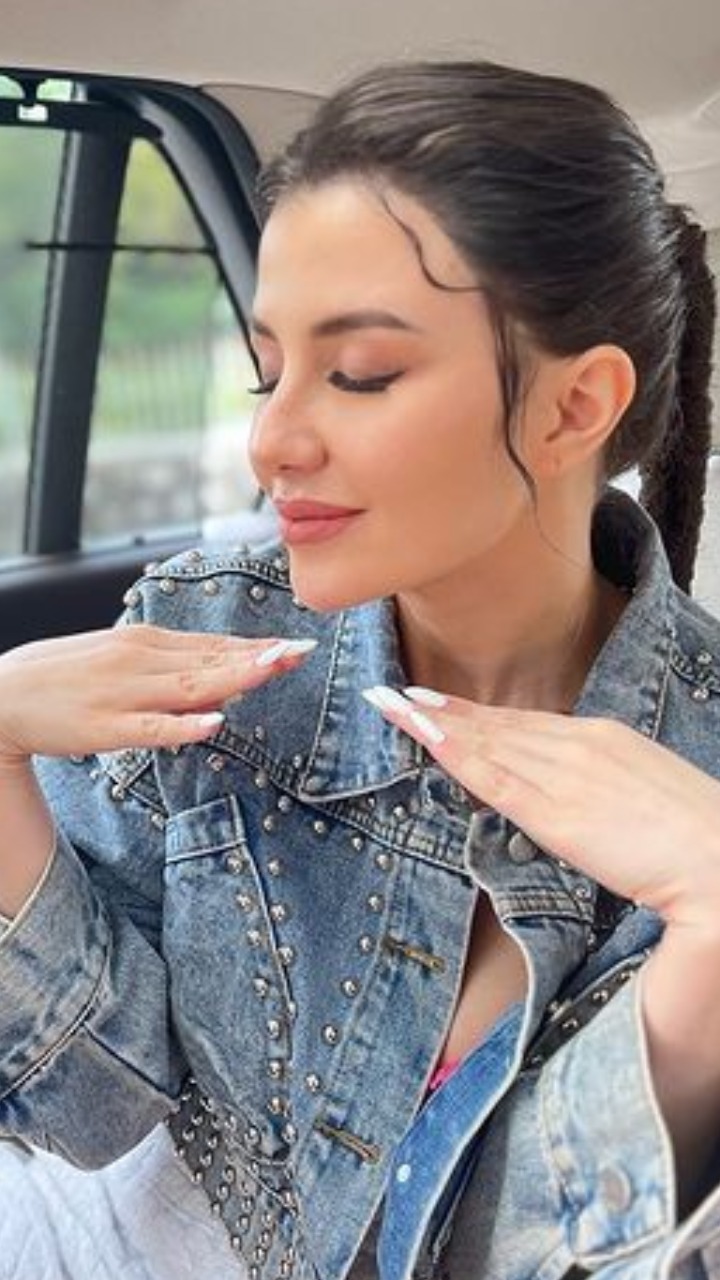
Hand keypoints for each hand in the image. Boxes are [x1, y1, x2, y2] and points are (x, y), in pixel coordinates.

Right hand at [0, 626, 315, 761]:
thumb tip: (224, 686)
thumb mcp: (121, 664)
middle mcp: (138, 660)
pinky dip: (183, 725)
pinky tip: (213, 723)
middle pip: (210, 660)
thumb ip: (172, 673)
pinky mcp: (104, 727)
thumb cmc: (66, 679)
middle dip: (259, 657)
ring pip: (188, 687)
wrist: (2, 696)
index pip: (212, 645)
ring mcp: (122, 693)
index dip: (255, 646)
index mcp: (145, 643)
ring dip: (234, 677)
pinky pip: (151, 728)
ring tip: (274, 669)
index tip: (296, 643)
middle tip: (302, 652)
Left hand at [362, 685, 719, 929]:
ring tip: (392, 706)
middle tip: (398, 695)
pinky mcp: (556, 812)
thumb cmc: (696, 837)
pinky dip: (453, 753)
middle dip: (444, 711)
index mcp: (605, 739)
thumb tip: (583, 804)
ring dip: (434, 724)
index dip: (480, 715)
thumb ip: (606, 794)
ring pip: (487, 743)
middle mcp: (580, 744)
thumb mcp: (646, 799)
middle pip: (499, 725)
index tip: (441, 704)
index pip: (527, 724)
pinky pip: (492, 777)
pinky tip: (423, 736)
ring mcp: (566, 774)